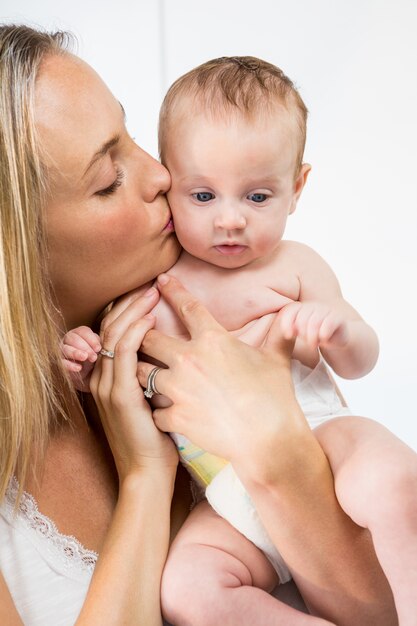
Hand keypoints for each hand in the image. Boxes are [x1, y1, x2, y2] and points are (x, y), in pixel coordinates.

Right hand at [62, 326, 101, 391]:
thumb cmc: (97, 361)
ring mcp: (62, 351)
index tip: (99, 348)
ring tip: (85, 358)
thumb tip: (107, 343)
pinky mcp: (59, 364)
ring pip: (65, 348)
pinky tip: (78, 368)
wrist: (91, 379)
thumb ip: (102, 346)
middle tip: (93, 356)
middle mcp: (69, 340)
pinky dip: (69, 365)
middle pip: (72, 337)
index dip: (90, 338)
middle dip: (84, 346)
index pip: (83, 331)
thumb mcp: (101, 352)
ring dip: (75, 352)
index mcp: (81, 334)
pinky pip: (60, 362)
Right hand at [89, 285, 177, 479]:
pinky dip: (135, 332)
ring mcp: (107, 386)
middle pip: (111, 328)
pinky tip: (150, 319)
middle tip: (151, 287)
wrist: (147, 474)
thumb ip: (153, 378)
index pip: (112, 333)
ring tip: (152, 293)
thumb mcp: (150, 403)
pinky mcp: (118, 394)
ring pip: (114, 335)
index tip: (149, 294)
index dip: (127, 311)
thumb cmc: (156, 440)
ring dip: (134, 311)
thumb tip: (174, 356)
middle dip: (130, 304)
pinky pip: (123, 353)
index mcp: (109, 378)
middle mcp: (102, 378)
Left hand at [137, 275, 307, 471]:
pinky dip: (157, 412)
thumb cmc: (275, 397)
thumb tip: (296, 314)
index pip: (187, 307)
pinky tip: (162, 414)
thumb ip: (281, 332)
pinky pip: (154, 411)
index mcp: (213, 340)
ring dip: (141, 372)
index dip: (172, 290)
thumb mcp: (278, 358)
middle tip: (138, 334)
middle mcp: (189, 360)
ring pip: (141, 373)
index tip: (160, 280)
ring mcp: (178, 389)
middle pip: (149, 338)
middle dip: (140, 333)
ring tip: (142, 374)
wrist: (270, 439)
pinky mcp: (175, 416)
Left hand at [279, 301, 348, 348]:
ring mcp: (326, 310)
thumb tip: (287, 333)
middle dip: (302, 333)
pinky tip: (323, 340)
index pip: (290, 310)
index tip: (288, 336)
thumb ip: (292, 330)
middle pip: (302, 318)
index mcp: (302, 307)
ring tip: (313, 344)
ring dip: (312, 336)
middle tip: (306, 341)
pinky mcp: (338, 317)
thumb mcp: (301, 333)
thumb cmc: (315, 335)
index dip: (286, 323)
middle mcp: (313, 306)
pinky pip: (328, 324)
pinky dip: (323, 334)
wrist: (337, 338)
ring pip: (314, 322)